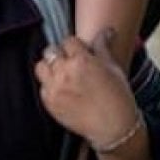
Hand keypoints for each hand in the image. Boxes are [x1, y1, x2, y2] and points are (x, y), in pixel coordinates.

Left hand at [34, 28, 139, 148]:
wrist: (113, 128)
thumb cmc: (118, 97)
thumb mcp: (113, 68)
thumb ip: (103, 47)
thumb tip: (107, 31)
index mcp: (82, 60)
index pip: (68, 41)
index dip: (75, 46)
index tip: (79, 52)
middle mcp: (64, 72)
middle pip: (50, 51)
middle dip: (60, 54)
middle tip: (69, 61)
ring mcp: (54, 88)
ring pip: (41, 67)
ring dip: (49, 68)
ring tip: (61, 74)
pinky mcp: (49, 103)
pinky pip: (42, 87)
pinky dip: (49, 86)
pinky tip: (62, 90)